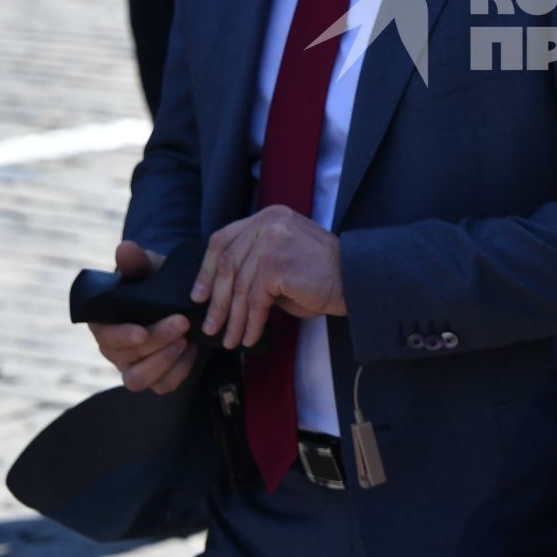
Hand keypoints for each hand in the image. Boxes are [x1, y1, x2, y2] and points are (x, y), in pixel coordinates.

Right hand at [89, 241, 196, 393]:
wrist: (173, 297)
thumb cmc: (152, 282)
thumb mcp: (147, 268)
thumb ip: (135, 261)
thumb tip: (125, 249)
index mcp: (103, 322)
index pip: (105, 336)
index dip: (121, 336)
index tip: (141, 331)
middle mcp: (114, 348)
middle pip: (127, 358)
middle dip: (156, 342)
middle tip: (181, 322)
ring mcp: (132, 365)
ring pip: (141, 379)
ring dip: (165, 361)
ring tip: (186, 339)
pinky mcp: (155, 376)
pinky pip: (164, 385)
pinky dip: (179, 370)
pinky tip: (192, 349)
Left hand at [192, 205, 344, 349]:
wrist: (356, 278)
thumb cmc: (322, 274)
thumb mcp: (283, 259)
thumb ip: (255, 265)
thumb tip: (220, 294)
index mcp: (268, 217)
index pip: (223, 240)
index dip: (207, 270)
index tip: (199, 294)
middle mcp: (268, 222)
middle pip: (228, 265)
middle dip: (217, 301)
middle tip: (210, 326)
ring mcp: (272, 240)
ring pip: (241, 286)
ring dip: (234, 318)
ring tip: (230, 339)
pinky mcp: (277, 264)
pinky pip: (256, 300)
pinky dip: (252, 323)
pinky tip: (251, 336)